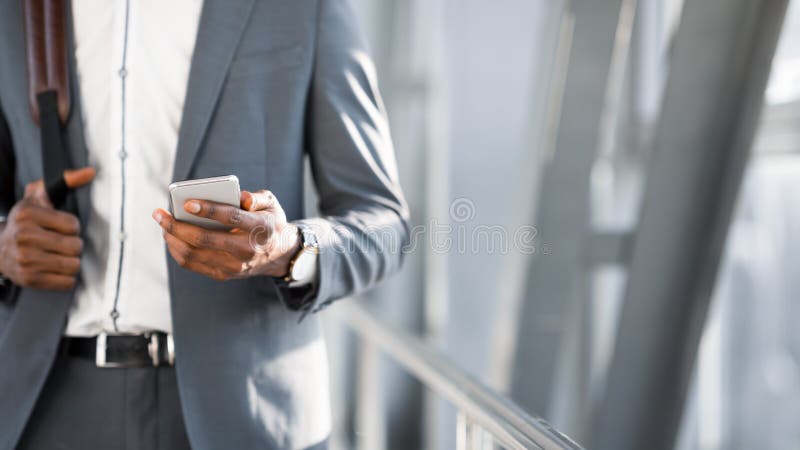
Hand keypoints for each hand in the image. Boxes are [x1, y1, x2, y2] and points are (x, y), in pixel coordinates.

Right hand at [0, 167, 95, 289]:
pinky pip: (67, 283)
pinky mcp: (28, 279)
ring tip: (59, 257)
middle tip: (61, 244)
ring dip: (71, 262)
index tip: (60, 228)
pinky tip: (55, 270)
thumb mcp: (40, 197)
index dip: (72, 228)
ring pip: (74, 265)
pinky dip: (66, 278)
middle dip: (73, 246)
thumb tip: (90, 172)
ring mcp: (25, 259)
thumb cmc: (26, 221)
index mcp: (27, 214)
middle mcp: (23, 236)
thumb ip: (64, 180)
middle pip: (76, 247)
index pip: (73, 225)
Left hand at [153, 190, 300, 281]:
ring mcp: (234, 266)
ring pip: (194, 255)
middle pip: (204, 240)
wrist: (279, 254)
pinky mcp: (224, 274)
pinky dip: (177, 250)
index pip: (232, 218)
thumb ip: (257, 197)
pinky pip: (193, 264)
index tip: (187, 203)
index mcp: (260, 228)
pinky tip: (170, 237)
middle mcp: (246, 250)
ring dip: (172, 239)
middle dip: (176, 226)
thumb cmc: (269, 222)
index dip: (209, 210)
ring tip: (162, 224)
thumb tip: (241, 197)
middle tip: (159, 214)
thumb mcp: (271, 204)